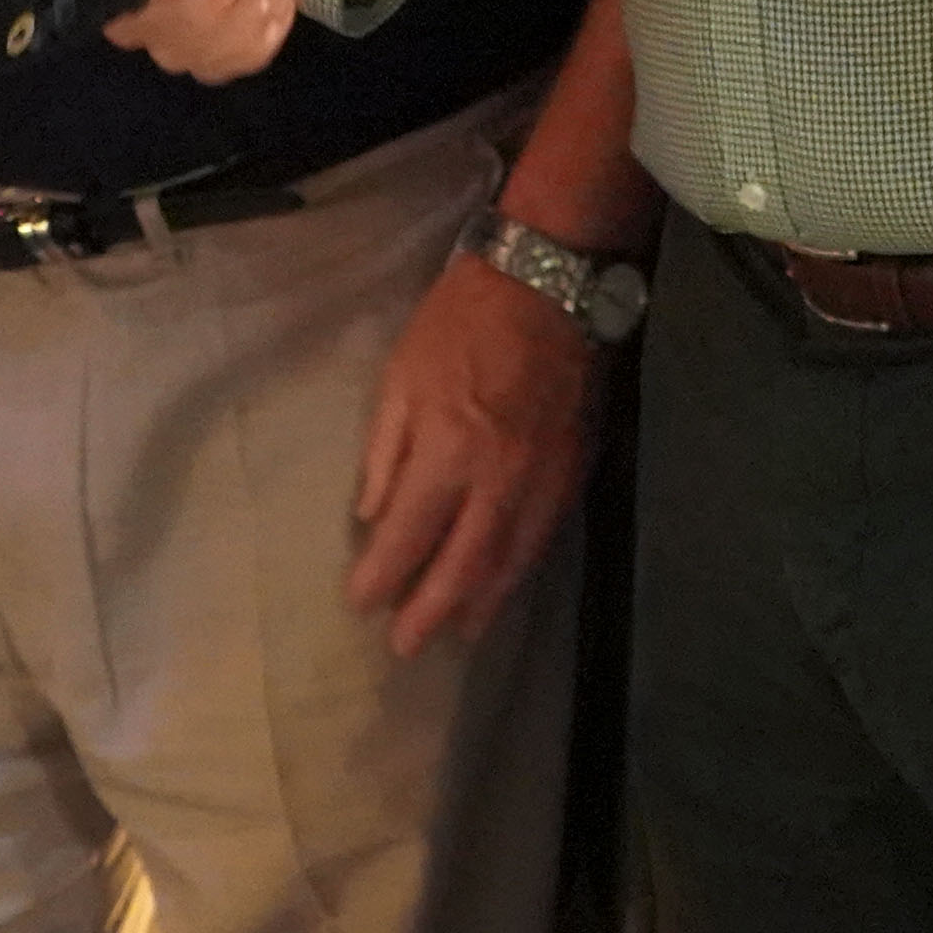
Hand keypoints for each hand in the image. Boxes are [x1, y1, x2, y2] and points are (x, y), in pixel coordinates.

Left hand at [344, 245, 600, 655]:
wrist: (548, 284)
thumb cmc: (460, 323)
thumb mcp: (400, 376)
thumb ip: (384, 452)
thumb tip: (372, 516)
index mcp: (446, 450)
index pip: (408, 536)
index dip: (381, 577)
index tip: (360, 604)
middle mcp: (497, 479)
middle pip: (463, 565)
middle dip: (432, 612)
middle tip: (405, 648)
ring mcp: (541, 479)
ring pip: (510, 561)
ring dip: (481, 603)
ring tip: (460, 634)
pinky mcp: (572, 470)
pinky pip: (544, 537)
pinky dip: (521, 570)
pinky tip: (505, 584)